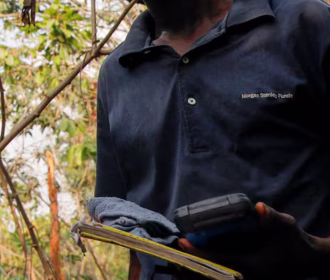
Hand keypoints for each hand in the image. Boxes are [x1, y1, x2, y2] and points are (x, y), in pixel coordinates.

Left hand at [177, 203, 329, 278]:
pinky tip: (196, 255)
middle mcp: (247, 276)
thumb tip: (259, 208)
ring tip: (178, 251)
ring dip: (197, 264)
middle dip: (192, 260)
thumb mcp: (287, 226)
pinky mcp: (246, 276)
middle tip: (172, 247)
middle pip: (213, 271)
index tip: (182, 240)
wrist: (309, 260)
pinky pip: (223, 273)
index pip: (219, 260)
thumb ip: (273, 218)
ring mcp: (247, 278)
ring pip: (217, 274)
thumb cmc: (296, 241)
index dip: (199, 251)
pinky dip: (209, 266)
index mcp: (253, 266)